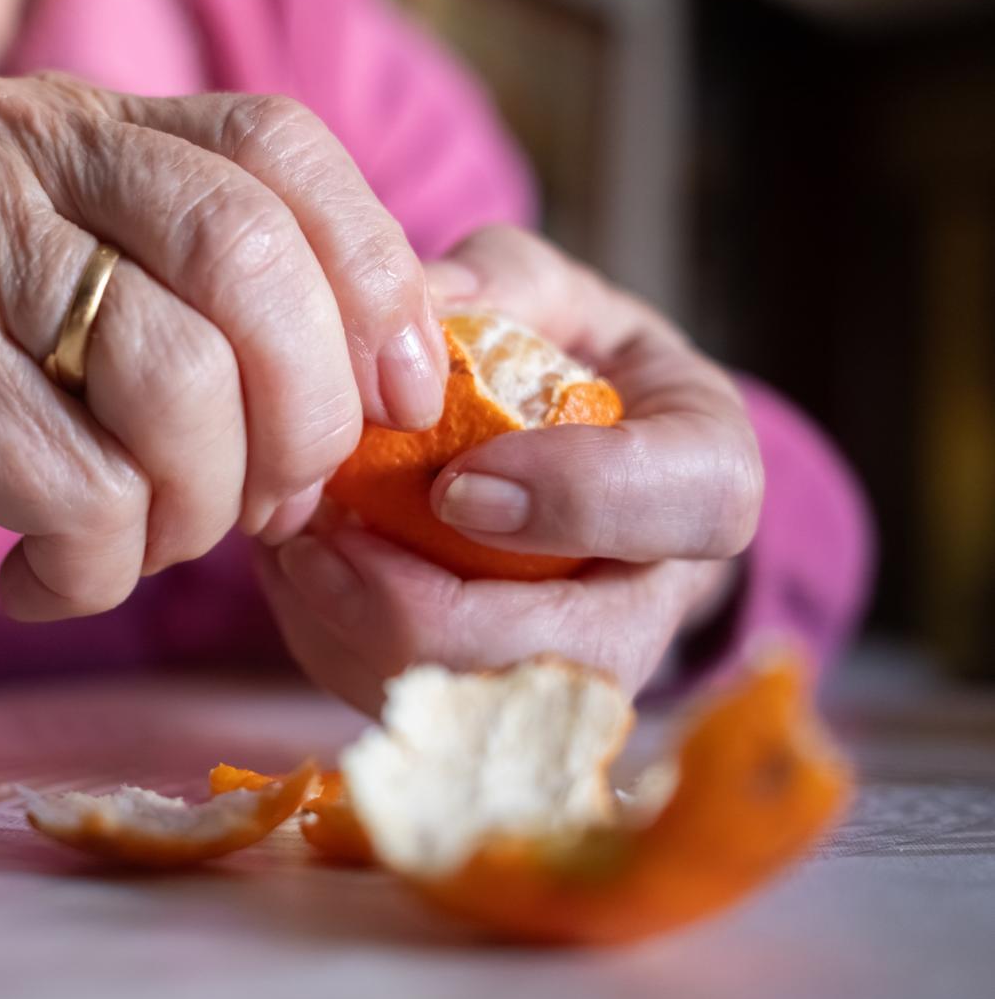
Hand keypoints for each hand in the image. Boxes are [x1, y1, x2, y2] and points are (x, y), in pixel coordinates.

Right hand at [0, 75, 446, 623]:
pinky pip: (84, 491)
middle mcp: (15, 150)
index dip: (375, 279)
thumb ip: (218, 323)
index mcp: (81, 128)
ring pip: (178, 386)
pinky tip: (39, 576)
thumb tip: (390, 392)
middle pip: (249, 261)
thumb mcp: (84, 322)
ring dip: (193, 511)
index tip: (400, 401)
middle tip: (267, 504)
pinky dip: (94, 571)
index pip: (283, 150)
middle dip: (302, 420)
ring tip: (137, 543)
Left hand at [258, 226, 761, 707]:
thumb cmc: (564, 374)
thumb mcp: (554, 300)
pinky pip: (407, 714)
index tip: (453, 482)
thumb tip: (423, 305)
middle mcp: (654, 607)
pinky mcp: (501, 715)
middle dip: (411, 605)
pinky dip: (332, 649)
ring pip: (467, 705)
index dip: (569, 502)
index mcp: (704, 477)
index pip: (684, 506)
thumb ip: (502, 283)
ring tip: (295, 542)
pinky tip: (304, 577)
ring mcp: (576, 679)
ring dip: (352, 629)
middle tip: (317, 528)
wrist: (566, 479)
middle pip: (554, 657)